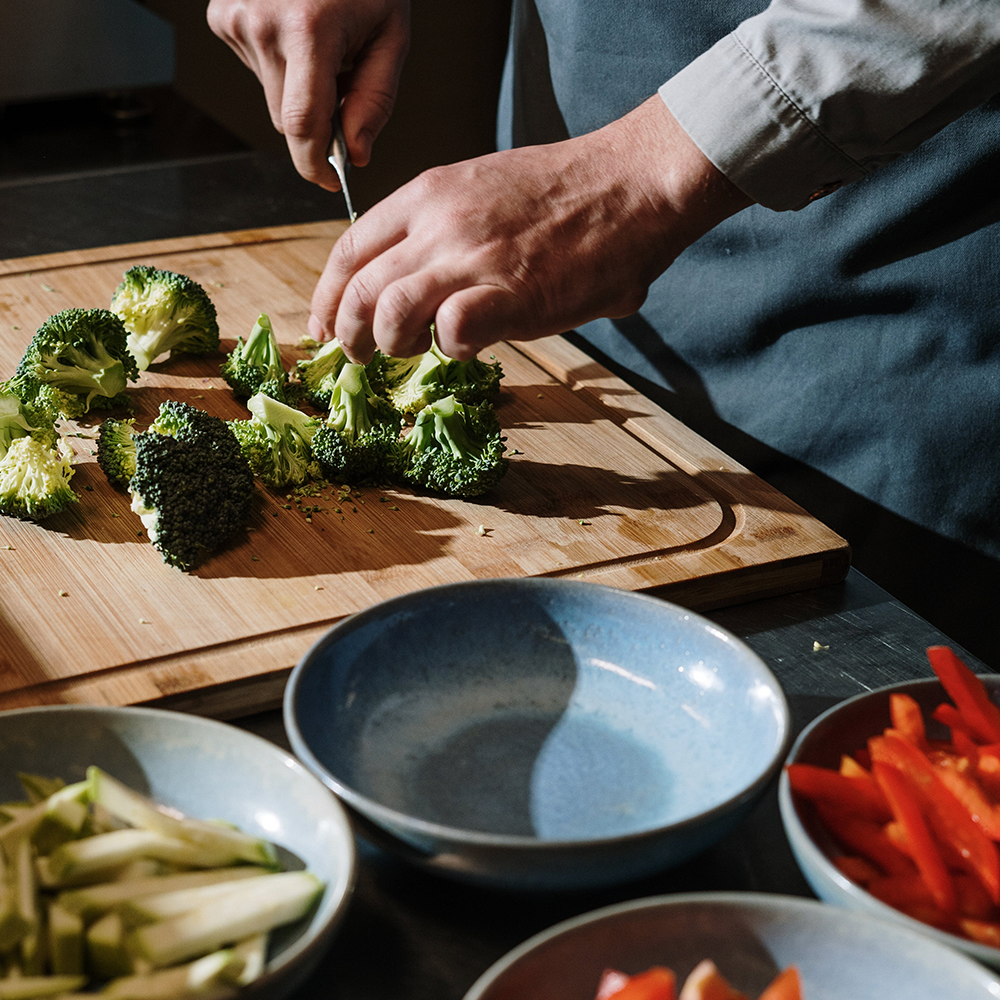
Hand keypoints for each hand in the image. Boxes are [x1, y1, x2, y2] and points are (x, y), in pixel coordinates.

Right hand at [207, 0, 409, 189]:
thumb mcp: (391, 34)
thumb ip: (375, 100)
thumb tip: (357, 153)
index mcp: (309, 29)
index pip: (302, 125)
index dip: (314, 163)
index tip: (329, 181)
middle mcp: (262, 23)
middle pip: (287, 119)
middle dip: (317, 122)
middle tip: (344, 85)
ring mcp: (235, 18)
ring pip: (271, 97)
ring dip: (299, 90)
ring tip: (321, 44)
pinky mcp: (221, 16)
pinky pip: (257, 69)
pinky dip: (280, 65)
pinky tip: (295, 30)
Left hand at [308, 97, 753, 360]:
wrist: (631, 183)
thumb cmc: (565, 192)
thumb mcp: (482, 190)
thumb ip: (442, 232)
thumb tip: (419, 285)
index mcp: (427, 195)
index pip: (349, 251)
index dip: (327, 297)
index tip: (324, 326)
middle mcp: (439, 225)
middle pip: (359, 291)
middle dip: (349, 335)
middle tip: (360, 356)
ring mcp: (473, 259)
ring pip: (390, 315)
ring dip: (392, 346)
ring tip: (414, 351)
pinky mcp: (511, 295)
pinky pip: (452, 332)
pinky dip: (452, 349)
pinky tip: (472, 345)